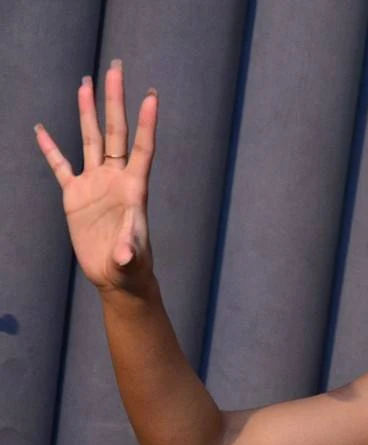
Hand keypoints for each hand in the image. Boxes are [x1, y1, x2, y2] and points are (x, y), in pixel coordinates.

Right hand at [34, 59, 157, 293]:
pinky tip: (41, 128)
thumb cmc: (132, 268)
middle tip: (116, 68)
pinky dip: (50, 148)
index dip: (146, 123)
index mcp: (134, 188)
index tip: (151, 96)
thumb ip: (129, 250)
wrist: (117, 277)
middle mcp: (115, 178)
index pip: (142, 148)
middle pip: (114, 132)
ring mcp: (94, 184)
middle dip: (115, 101)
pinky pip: (60, 165)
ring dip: (87, 112)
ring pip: (90, 140)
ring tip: (86, 84)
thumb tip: (125, 254)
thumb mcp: (131, 259)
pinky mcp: (75, 196)